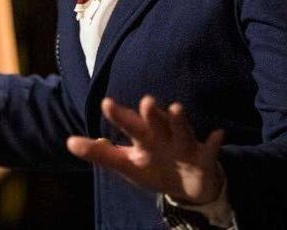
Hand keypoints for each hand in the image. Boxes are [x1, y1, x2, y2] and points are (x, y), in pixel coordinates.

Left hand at [66, 96, 224, 204]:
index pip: (129, 124)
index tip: (105, 103)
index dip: (118, 115)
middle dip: (151, 113)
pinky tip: (217, 134)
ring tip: (176, 108)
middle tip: (145, 101)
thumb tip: (69, 142)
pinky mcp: (204, 158)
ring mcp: (184, 145)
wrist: (188, 186)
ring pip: (182, 130)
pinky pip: (210, 149)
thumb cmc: (154, 168)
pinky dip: (213, 142)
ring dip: (180, 121)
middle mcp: (162, 135)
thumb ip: (100, 154)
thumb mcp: (126, 164)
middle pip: (155, 123)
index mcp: (143, 137)